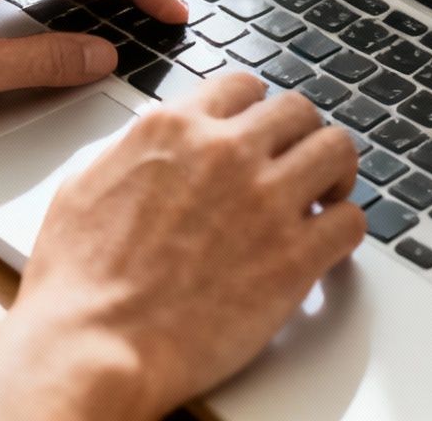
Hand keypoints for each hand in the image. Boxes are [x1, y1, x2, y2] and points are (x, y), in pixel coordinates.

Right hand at [0, 73, 367, 419]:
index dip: (257, 109)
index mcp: (173, 129)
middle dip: (300, 135)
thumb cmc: (79, 282)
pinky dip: (344, 228)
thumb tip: (149, 148)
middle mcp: (225, 152)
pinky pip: (352, 221)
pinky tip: (327, 243)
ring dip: (334, 172)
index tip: (261, 130)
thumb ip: (130, 153)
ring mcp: (265, 201)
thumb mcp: (85, 185)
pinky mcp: (295, 257)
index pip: (242, 86)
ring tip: (325, 195)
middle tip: (297, 162)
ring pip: (338, 151)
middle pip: (299, 110)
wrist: (95, 346)